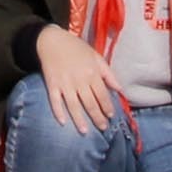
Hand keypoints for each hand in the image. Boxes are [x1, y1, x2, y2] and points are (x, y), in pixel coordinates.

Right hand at [33, 22, 122, 137]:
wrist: (52, 40)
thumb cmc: (76, 48)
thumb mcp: (95, 56)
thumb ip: (108, 73)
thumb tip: (119, 89)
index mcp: (92, 72)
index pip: (102, 95)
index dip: (107, 107)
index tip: (111, 116)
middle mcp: (79, 80)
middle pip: (90, 103)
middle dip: (97, 117)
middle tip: (103, 128)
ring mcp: (65, 83)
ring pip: (74, 106)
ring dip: (80, 120)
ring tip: (85, 132)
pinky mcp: (52, 85)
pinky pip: (55, 101)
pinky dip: (58, 112)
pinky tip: (63, 122)